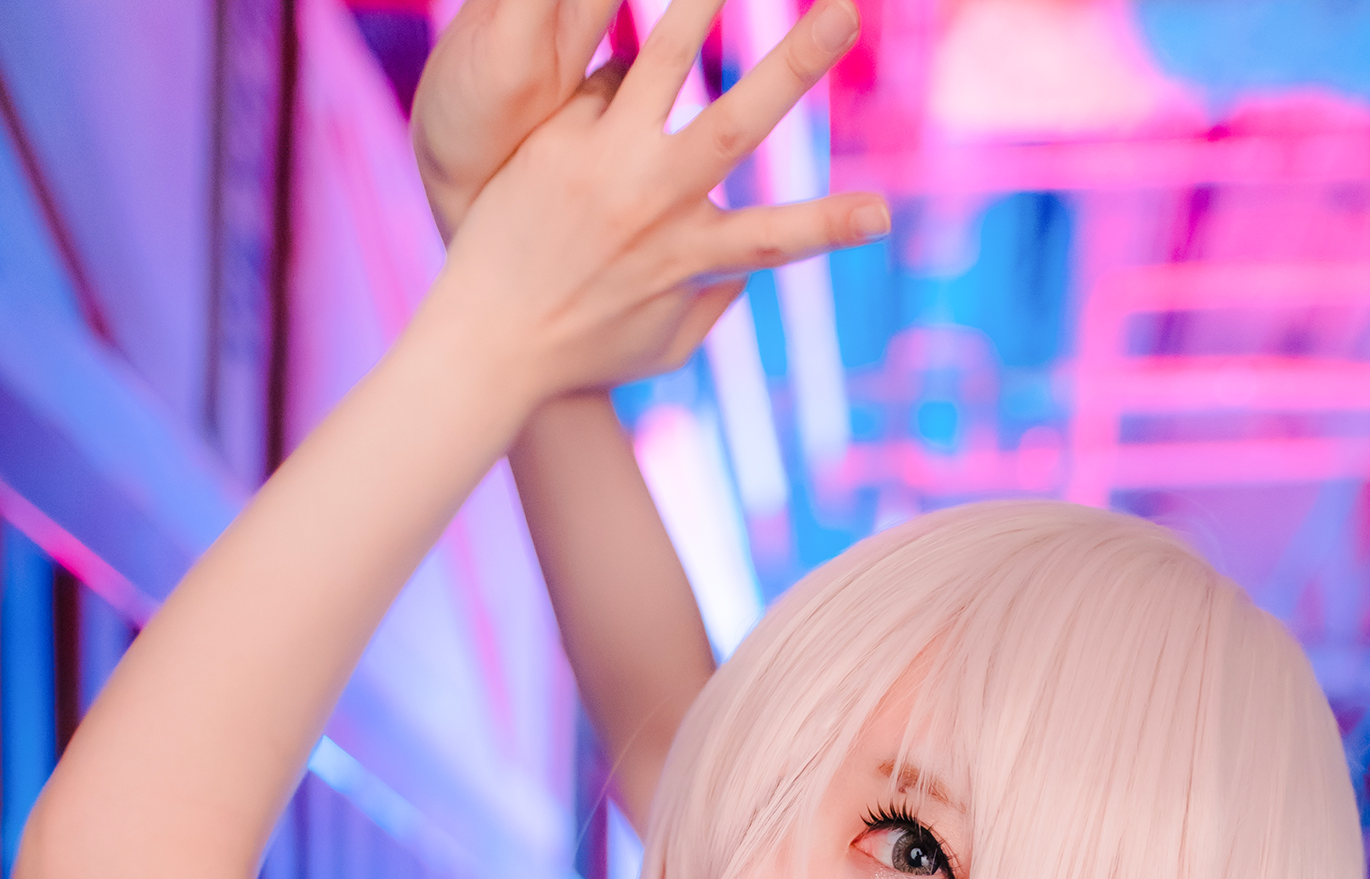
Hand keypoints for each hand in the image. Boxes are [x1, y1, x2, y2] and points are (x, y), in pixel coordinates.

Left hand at [434, 0, 887, 401]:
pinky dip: (615, 84)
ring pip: (660, 62)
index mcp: (692, 258)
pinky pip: (598, 86)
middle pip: (740, 122)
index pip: (780, 239)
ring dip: (698, 2)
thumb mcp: (664, 345)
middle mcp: (655, 204)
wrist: (486, 342)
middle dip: (798, 63)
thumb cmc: (581, 353)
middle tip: (846, 11)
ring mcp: (605, 166)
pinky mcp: (557, 141)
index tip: (883, 214)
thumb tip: (749, 269)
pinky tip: (600, 124)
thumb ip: (713, 301)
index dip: (835, 225)